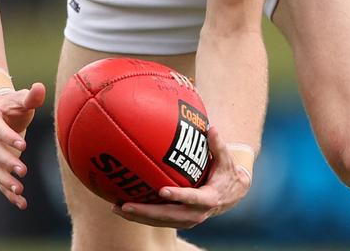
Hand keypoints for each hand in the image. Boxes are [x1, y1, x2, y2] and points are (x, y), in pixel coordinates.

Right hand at [0, 82, 46, 209]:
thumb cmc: (13, 105)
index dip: (8, 138)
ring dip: (4, 181)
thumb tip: (40, 87)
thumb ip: (31, 96)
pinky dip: (7, 193)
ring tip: (20, 190)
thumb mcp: (22, 98)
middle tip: (23, 171)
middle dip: (7, 163)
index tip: (23, 146)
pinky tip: (21, 202)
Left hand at [111, 126, 252, 228]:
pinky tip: (124, 209)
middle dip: (146, 212)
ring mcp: (187, 220)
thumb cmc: (226, 173)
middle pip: (169, 215)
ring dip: (139, 217)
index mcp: (209, 199)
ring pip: (161, 222)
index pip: (192, 198)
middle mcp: (197, 214)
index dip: (178, 195)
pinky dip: (142, 217)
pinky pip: (159, 221)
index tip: (162, 191)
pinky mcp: (179, 221)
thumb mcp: (226, 160)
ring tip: (117, 208)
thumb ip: (218, 145)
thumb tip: (211, 127)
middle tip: (125, 205)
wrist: (232, 196)